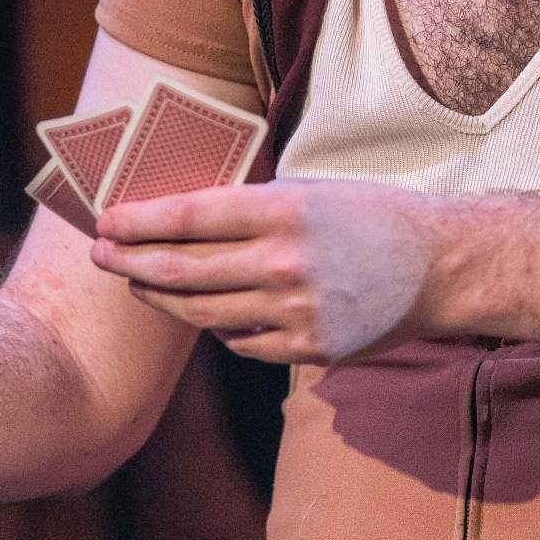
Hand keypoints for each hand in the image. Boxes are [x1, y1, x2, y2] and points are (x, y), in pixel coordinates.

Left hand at [91, 178, 438, 363]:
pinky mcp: (308, 349)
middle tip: (100, 254)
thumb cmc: (371, 216)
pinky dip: (216, 327)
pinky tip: (201, 313)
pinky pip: (241, 342)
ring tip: (138, 282)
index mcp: (284, 211)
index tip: (104, 220)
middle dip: (132, 261)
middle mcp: (283, 263)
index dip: (138, 221)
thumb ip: (251, 206)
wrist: (439, 265)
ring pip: (203, 312)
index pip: (189, 217)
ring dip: (162, 297)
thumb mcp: (310, 191)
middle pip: (184, 270)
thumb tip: (182, 216)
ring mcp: (295, 312)